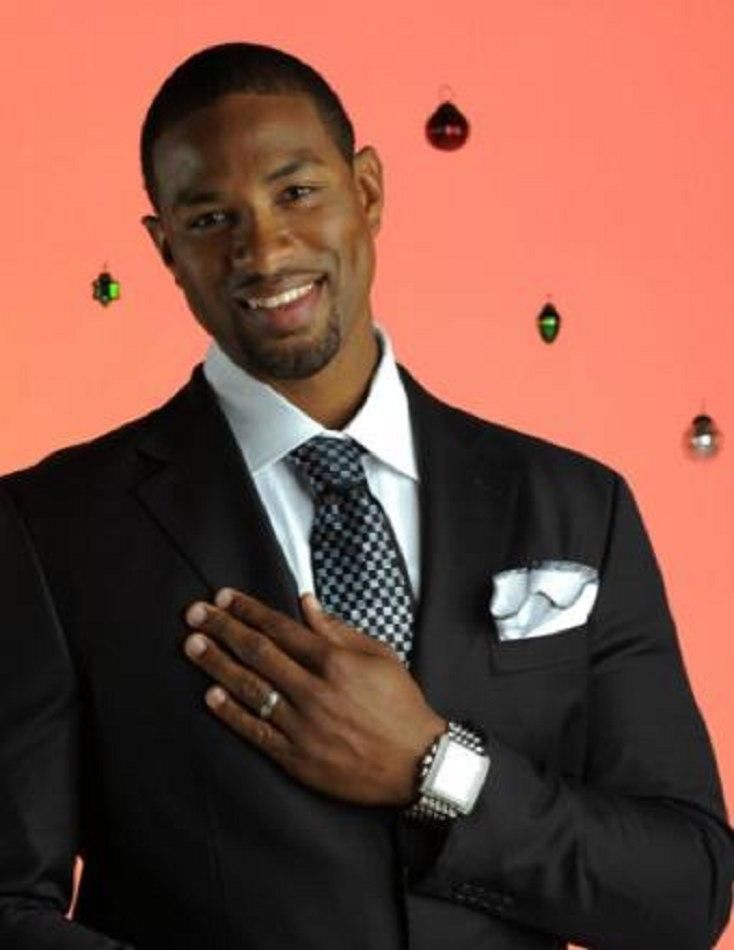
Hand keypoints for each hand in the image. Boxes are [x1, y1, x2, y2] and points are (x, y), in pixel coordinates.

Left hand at [183, 589, 446, 806]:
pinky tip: (210, 694)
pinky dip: (232, 712)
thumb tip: (306, 603)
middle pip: (258, 653)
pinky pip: (256, 731)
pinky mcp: (297, 758)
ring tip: (191, 645)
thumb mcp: (380, 656)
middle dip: (222, 629)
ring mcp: (304, 726)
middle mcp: (315, 691)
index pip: (281, 628)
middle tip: (195, 613)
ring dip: (217, 664)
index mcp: (335, 662)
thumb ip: (337, 630)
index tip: (225, 596)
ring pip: (250, 689)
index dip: (249, 610)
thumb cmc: (402, 706)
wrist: (418, 765)